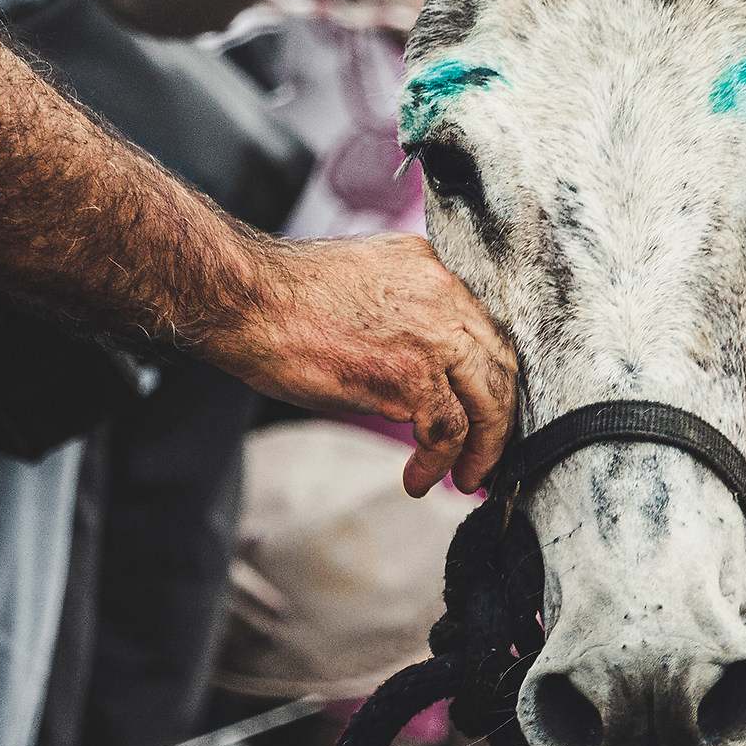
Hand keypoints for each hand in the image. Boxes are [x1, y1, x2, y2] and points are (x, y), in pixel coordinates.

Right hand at [216, 234, 516, 495]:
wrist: (246, 300)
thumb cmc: (286, 299)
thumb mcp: (366, 286)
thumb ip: (406, 313)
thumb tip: (422, 370)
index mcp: (433, 267)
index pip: (485, 328)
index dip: (490, 376)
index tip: (483, 411)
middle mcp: (445, 293)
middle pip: (499, 365)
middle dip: (498, 418)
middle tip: (484, 454)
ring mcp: (434, 333)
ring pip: (488, 399)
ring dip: (482, 448)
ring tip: (465, 478)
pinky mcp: (412, 373)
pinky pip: (447, 429)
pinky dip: (438, 461)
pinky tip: (417, 478)